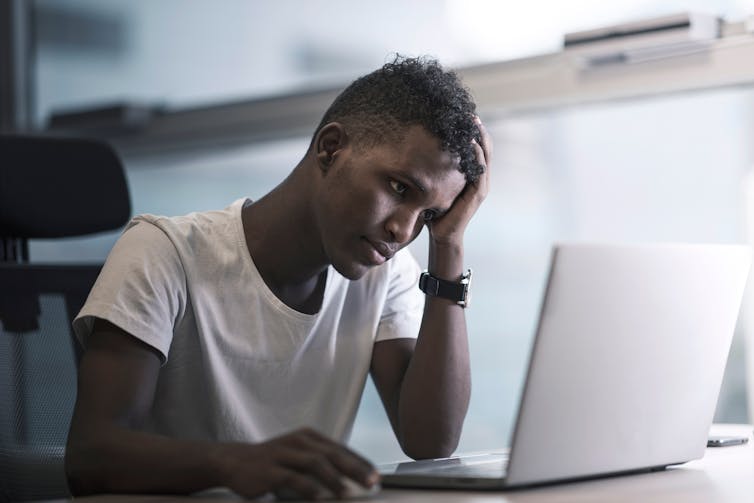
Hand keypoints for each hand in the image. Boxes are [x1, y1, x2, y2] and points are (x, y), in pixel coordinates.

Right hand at [213, 428, 378, 499]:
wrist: (234, 461)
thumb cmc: (273, 461)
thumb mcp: (298, 455)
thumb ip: (321, 463)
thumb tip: (351, 479)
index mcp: (309, 437)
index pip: (340, 449)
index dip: (360, 462)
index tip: (376, 476)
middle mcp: (298, 441)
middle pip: (332, 454)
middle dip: (354, 468)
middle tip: (371, 482)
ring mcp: (283, 454)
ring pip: (314, 463)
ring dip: (333, 478)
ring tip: (347, 492)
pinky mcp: (268, 469)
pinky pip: (291, 478)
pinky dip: (307, 488)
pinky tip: (318, 498)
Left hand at [427, 116, 491, 247]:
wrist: (440, 234)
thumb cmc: (433, 209)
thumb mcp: (430, 183)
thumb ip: (428, 168)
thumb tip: (407, 148)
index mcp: (469, 173)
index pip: (474, 145)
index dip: (470, 129)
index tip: (461, 112)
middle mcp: (478, 176)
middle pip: (483, 146)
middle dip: (477, 128)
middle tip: (468, 111)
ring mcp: (480, 185)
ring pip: (484, 155)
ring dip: (479, 137)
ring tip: (472, 121)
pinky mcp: (477, 194)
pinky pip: (480, 170)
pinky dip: (476, 155)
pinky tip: (470, 142)